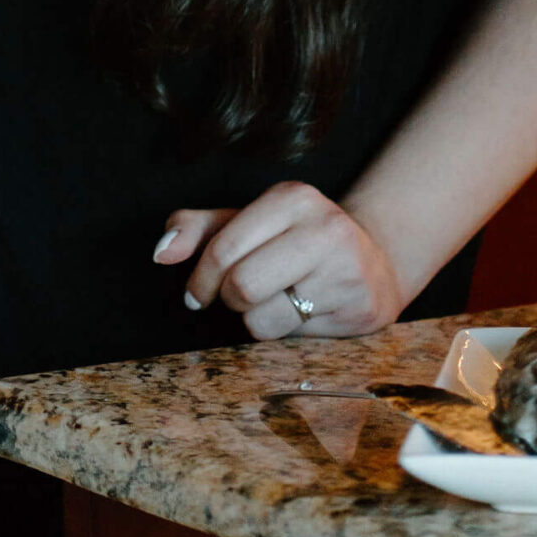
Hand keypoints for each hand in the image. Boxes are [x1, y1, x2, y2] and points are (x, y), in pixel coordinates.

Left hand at [156, 182, 406, 338]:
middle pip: (243, 286)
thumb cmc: (294, 240)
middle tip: (237, 297)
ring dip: (257, 321)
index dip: (201, 279)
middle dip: (230, 300)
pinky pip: (296, 339)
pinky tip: (303, 311)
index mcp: (292, 197)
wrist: (374, 261)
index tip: (197, 293)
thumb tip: (161, 253)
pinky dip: (287, 332)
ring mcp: (346, 272)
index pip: (224, 249)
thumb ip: (198, 229)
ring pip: (266, 319)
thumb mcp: (248, 222)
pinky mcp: (360, 311)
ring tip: (273, 302)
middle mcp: (324, 229)